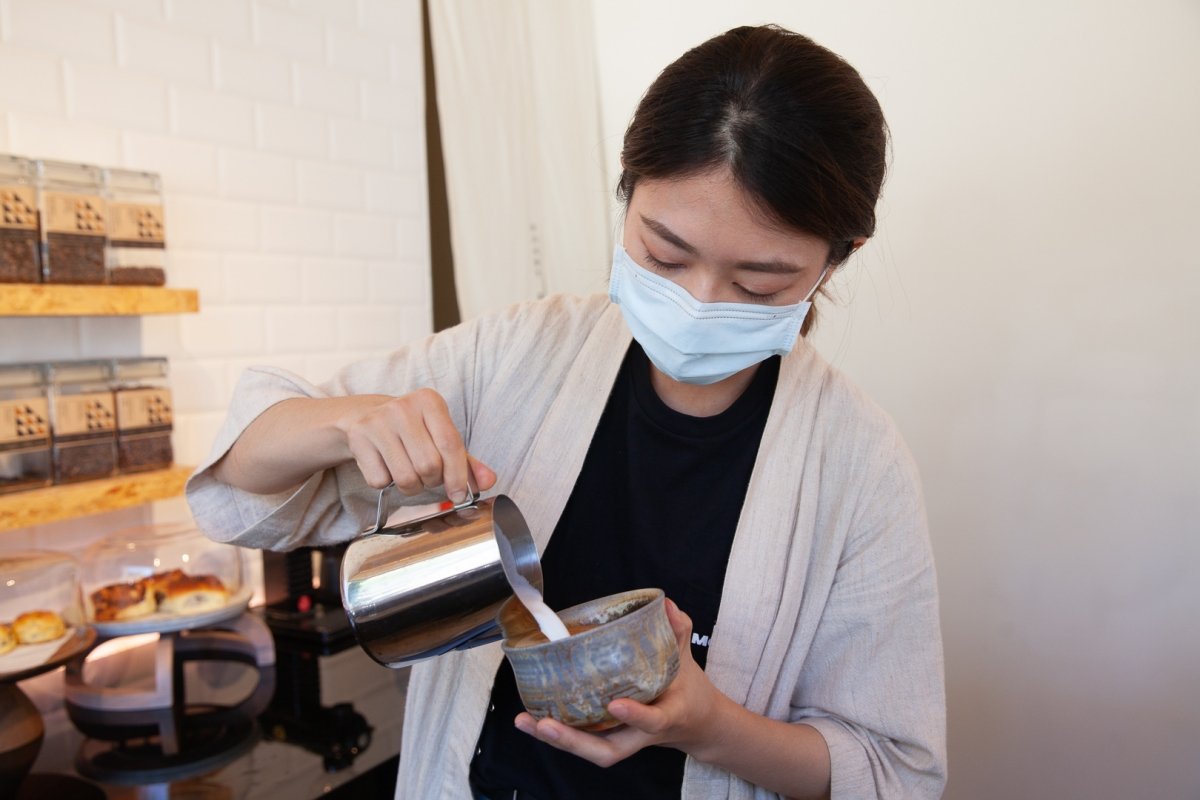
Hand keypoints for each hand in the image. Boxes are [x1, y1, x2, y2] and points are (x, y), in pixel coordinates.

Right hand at [335, 388, 495, 501]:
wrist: (364, 416)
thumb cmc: (412, 430)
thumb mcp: (440, 436)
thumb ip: (466, 460)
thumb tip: (489, 481)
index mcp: (429, 401)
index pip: (450, 444)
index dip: (458, 476)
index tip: (459, 495)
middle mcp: (403, 407)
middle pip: (429, 465)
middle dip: (432, 481)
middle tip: (428, 477)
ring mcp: (378, 421)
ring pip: (405, 477)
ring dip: (411, 486)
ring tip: (408, 472)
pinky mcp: (359, 437)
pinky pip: (380, 480)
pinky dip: (386, 483)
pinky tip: (386, 466)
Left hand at [514, 598, 726, 767]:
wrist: (695, 724)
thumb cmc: (687, 691)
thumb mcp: (687, 660)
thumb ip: (678, 632)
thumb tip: (667, 606)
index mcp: (668, 716)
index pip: (653, 721)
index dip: (635, 716)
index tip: (615, 703)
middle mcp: (642, 735)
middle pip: (608, 751)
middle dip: (575, 742)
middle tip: (546, 724)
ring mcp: (623, 738)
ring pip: (590, 750)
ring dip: (557, 739)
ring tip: (526, 721)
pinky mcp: (610, 737)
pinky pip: (583, 740)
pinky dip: (556, 732)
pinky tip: (531, 719)